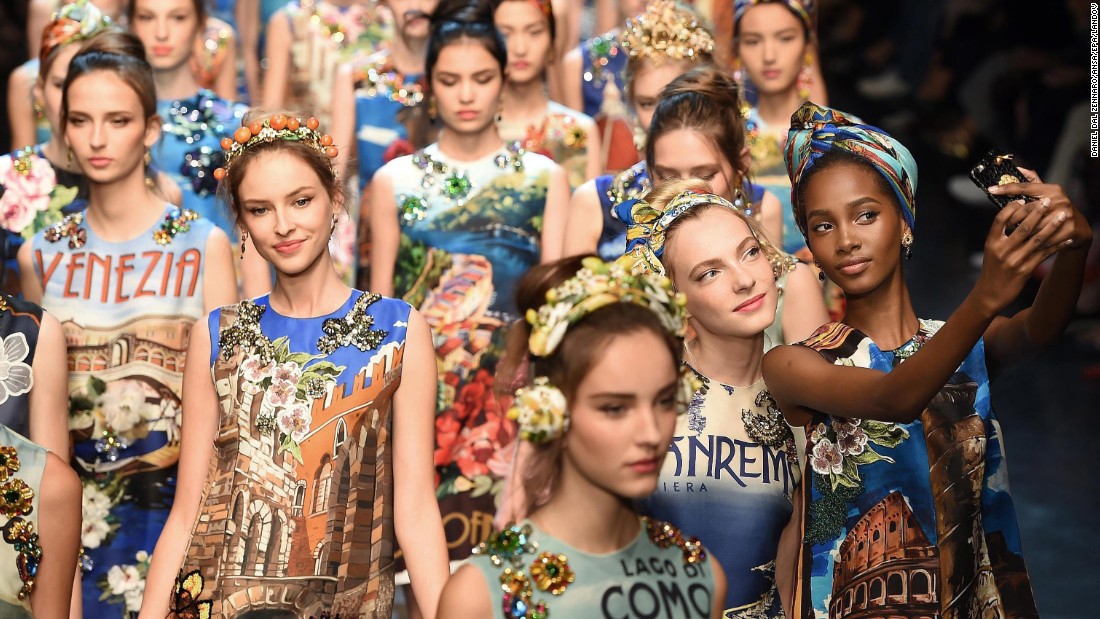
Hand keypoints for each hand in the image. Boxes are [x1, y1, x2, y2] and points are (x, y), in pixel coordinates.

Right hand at [972, 199, 1062, 315]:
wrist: (989, 294)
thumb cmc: (992, 270)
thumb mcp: (991, 251)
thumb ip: (1001, 235)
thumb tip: (1016, 217)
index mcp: (992, 243)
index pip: (1001, 220)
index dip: (1012, 208)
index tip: (1023, 199)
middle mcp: (1002, 250)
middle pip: (1023, 227)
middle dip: (1038, 212)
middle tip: (1049, 201)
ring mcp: (1014, 261)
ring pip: (1037, 239)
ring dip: (1052, 226)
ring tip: (1062, 215)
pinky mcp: (1025, 270)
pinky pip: (1044, 254)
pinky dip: (1056, 245)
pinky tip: (1065, 238)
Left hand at [988, 168, 1091, 249]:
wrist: (1078, 226)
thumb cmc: (1056, 208)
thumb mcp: (1046, 193)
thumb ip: (1032, 182)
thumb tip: (1019, 169)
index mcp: (1052, 189)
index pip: (1025, 187)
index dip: (1007, 188)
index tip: (991, 189)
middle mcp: (1059, 200)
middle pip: (1027, 208)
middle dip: (1014, 217)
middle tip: (1008, 224)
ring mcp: (1065, 215)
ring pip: (1034, 226)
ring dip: (1023, 232)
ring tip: (1018, 234)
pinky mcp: (1068, 229)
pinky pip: (1043, 239)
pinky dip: (1034, 242)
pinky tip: (1028, 243)